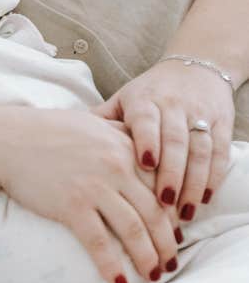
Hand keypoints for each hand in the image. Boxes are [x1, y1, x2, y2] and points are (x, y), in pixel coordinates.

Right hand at [0, 106, 180, 282]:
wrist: (7, 140)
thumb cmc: (47, 131)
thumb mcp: (93, 124)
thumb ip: (120, 135)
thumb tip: (140, 152)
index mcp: (126, 147)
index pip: (162, 186)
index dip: (173, 215)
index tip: (176, 234)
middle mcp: (117, 167)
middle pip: (155, 212)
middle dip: (167, 243)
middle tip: (171, 263)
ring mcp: (94, 187)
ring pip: (133, 229)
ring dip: (147, 257)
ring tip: (153, 275)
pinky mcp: (71, 205)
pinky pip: (98, 242)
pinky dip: (111, 264)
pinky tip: (119, 282)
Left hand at [90, 59, 234, 220]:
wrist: (195, 68)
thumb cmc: (149, 93)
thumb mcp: (122, 100)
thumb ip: (100, 121)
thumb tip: (61, 137)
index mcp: (145, 101)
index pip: (147, 120)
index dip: (148, 141)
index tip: (145, 165)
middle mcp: (175, 106)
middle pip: (177, 141)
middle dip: (172, 173)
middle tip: (163, 204)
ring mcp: (201, 115)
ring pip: (200, 150)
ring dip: (194, 183)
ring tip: (184, 213)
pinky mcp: (222, 124)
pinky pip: (220, 153)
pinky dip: (214, 177)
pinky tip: (204, 199)